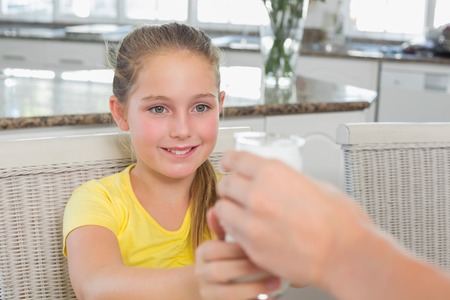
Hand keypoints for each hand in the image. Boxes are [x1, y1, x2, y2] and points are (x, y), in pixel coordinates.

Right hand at [195, 209, 280, 299]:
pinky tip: (271, 296)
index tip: (261, 244)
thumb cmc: (228, 259)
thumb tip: (217, 209)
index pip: (216, 248)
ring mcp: (207, 293)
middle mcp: (201, 274)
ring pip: (226, 294)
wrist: (214, 286)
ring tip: (276, 282)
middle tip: (271, 262)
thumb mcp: (227, 240)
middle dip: (247, 267)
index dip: (238, 248)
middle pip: (219, 271)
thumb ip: (226, 225)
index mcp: (203, 253)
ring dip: (253, 287)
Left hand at [214, 151, 369, 287]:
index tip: (229, 165)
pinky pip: (230, 231)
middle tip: (236, 191)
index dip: (230, 161)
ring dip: (229, 207)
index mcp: (273, 173)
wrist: (347, 255)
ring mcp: (252, 222)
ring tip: (239, 212)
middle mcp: (258, 194)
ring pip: (222, 208)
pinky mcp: (251, 245)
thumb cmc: (340, 221)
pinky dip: (234, 228)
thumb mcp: (314, 183)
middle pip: (225, 183)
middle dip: (229, 185)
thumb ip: (287, 180)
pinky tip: (247, 229)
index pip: (236, 159)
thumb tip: (277, 180)